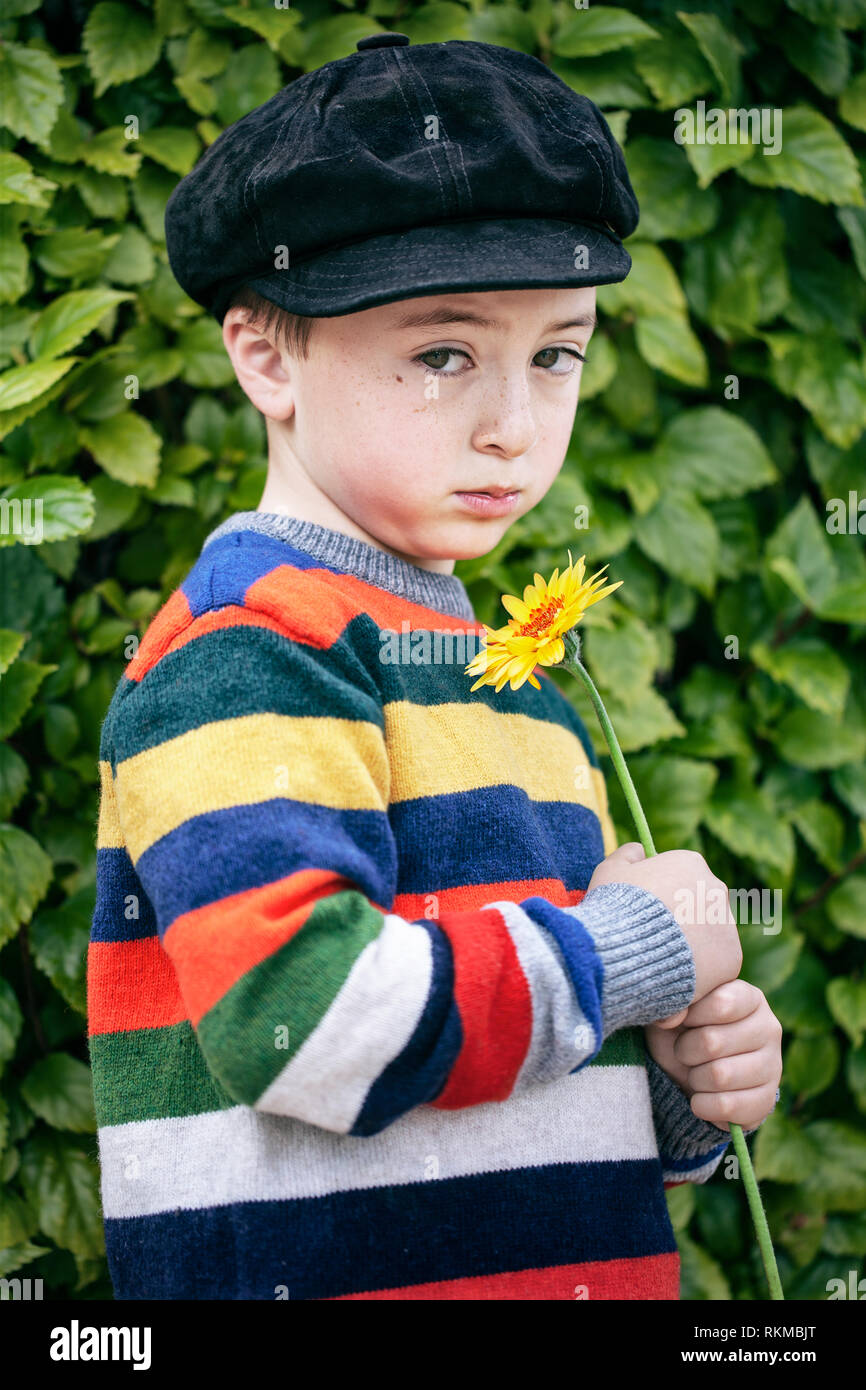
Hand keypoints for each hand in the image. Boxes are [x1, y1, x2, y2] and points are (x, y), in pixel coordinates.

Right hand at [587, 842, 741, 1007]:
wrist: (625, 951)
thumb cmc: (614, 908)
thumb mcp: (610, 870)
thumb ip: (627, 854)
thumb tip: (640, 850)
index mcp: (690, 862)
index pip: (681, 878)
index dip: (661, 896)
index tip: (643, 913)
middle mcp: (717, 889)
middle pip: (698, 906)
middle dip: (680, 921)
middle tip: (650, 939)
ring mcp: (727, 925)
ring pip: (708, 936)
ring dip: (690, 947)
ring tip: (659, 962)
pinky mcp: (732, 959)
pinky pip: (715, 966)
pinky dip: (698, 973)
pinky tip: (672, 976)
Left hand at [645, 981, 782, 1132]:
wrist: (688, 1072)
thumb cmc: (681, 1029)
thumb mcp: (676, 1007)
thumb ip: (677, 1000)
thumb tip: (671, 1017)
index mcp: (749, 998)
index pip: (721, 1003)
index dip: (690, 1016)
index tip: (682, 1020)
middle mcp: (769, 1028)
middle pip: (713, 1042)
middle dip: (686, 1051)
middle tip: (685, 1051)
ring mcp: (773, 1065)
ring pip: (719, 1076)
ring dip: (694, 1078)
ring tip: (695, 1072)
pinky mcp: (767, 1099)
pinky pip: (727, 1107)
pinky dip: (703, 1105)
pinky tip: (701, 1097)